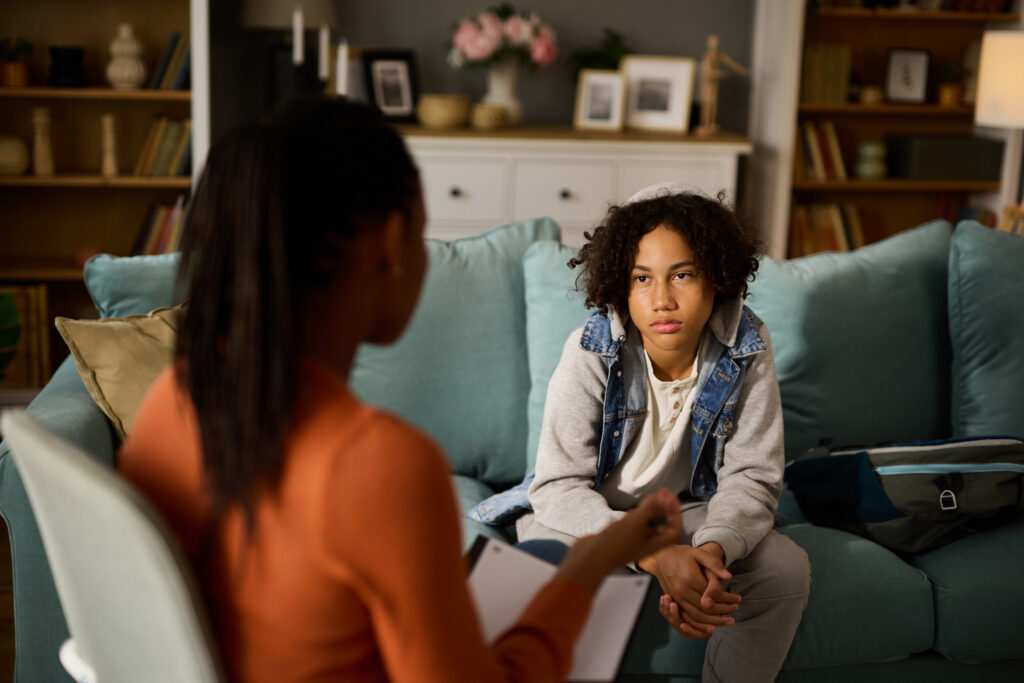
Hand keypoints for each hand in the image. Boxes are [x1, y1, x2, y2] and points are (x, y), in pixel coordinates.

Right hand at [555, 488, 680, 593]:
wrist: (590, 557)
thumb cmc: (614, 544)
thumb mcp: (635, 523)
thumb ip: (650, 509)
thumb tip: (660, 498)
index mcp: (655, 544)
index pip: (674, 528)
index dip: (675, 512)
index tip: (670, 496)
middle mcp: (646, 544)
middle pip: (662, 526)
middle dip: (664, 508)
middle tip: (662, 492)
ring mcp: (633, 542)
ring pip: (648, 525)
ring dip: (651, 511)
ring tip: (649, 498)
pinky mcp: (621, 539)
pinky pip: (634, 526)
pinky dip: (637, 516)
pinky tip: (632, 510)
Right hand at [640, 543, 739, 638]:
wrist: (662, 557)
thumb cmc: (683, 554)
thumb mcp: (699, 553)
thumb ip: (714, 564)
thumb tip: (728, 576)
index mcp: (689, 578)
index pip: (712, 595)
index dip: (727, 599)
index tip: (738, 599)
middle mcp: (681, 591)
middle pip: (706, 608)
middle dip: (723, 612)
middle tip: (735, 610)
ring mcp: (676, 598)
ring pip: (697, 617)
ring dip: (714, 621)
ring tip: (728, 620)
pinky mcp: (674, 602)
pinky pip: (688, 618)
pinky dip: (701, 624)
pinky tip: (712, 624)